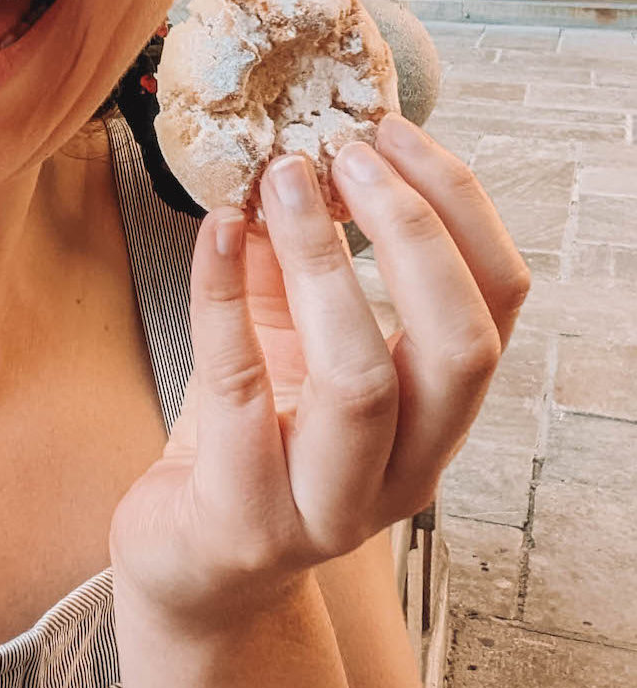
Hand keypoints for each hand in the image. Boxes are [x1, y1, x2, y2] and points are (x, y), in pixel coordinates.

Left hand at [108, 113, 530, 631]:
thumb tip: (290, 144)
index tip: (394, 130)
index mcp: (438, 414)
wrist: (190, 557)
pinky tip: (215, 231)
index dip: (459, 208)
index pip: (497, 305)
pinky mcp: (246, 518)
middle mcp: (407, 469)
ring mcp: (331, 506)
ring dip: (324, 260)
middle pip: (459, 348)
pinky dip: (226, 295)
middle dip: (413, 233)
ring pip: (363, 380)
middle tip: (346, 151)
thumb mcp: (287, 334)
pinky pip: (241, 391)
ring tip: (281, 178)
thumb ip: (297, 254)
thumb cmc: (250, 433)